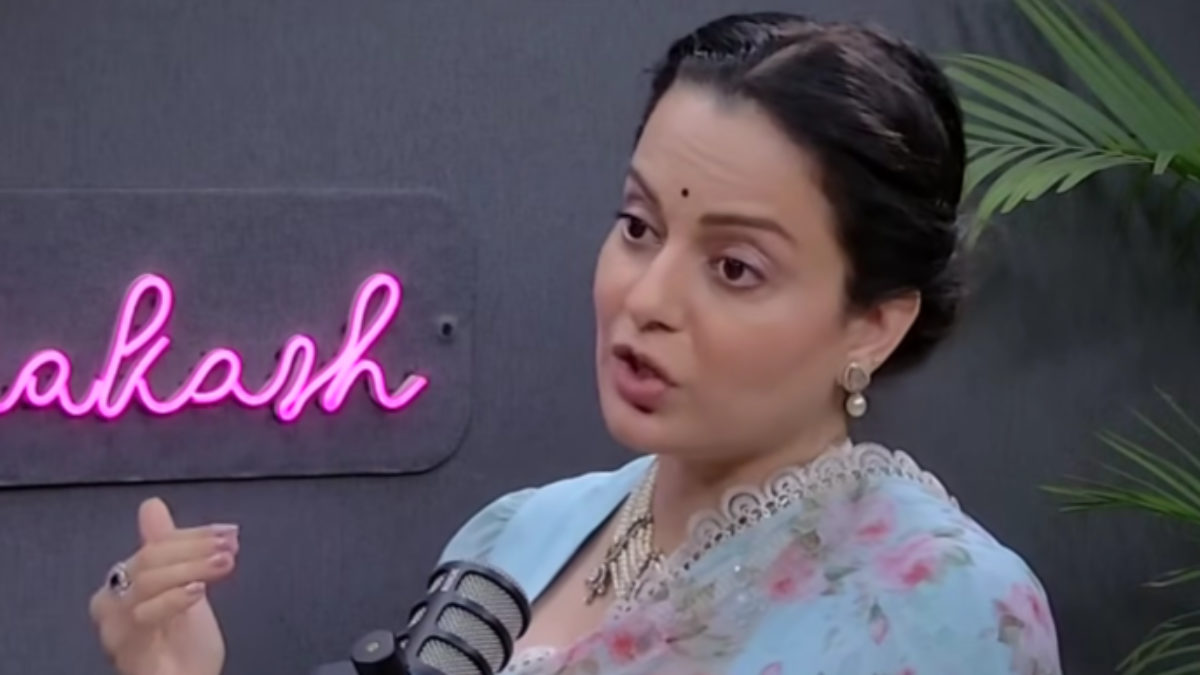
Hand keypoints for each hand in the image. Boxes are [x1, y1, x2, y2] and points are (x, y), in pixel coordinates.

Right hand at [89, 498, 238, 674]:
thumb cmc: (184, 644)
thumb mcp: (184, 585)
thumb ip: (170, 548)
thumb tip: (151, 505)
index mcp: (124, 581)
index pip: (155, 545)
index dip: (193, 535)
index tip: (228, 532)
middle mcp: (110, 601)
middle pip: (149, 559)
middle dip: (195, 548)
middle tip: (229, 545)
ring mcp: (115, 626)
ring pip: (147, 581)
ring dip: (191, 567)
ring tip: (223, 563)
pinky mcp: (127, 647)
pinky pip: (144, 615)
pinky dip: (173, 598)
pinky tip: (198, 590)